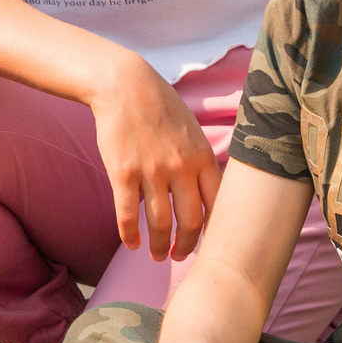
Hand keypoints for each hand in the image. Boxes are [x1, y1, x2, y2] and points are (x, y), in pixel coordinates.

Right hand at [86, 53, 221, 260]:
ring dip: (159, 247)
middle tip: (180, 256)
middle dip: (186, 246)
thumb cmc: (161, 108)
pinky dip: (130, 235)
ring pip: (160, 224)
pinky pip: (128, 215)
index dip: (214, 231)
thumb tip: (210, 195)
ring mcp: (152, 171)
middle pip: (191, 222)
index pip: (217, 206)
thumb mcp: (193, 131)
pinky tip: (132, 243)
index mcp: (202, 157)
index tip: (209, 243)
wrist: (125, 86)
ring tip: (157, 255)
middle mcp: (181, 167)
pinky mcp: (123, 173)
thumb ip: (201, 162)